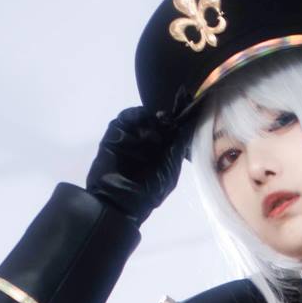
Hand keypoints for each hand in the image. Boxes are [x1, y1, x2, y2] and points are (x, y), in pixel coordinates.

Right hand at [85, 103, 187, 225]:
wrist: (119, 201)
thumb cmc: (148, 192)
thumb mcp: (170, 171)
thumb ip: (178, 147)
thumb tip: (186, 126)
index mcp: (164, 150)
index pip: (174, 128)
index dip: (180, 116)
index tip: (186, 100)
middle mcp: (149, 141)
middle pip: (159, 119)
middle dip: (165, 117)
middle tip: (167, 120)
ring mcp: (132, 136)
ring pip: (144, 117)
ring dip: (150, 121)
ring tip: (152, 138)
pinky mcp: (115, 133)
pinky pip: (126, 118)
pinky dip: (135, 120)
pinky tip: (140, 132)